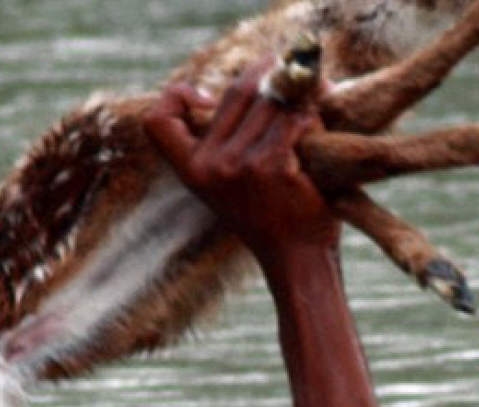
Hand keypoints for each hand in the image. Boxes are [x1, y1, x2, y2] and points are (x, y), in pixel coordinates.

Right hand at [143, 61, 338, 263]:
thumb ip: (231, 139)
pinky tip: (321, 137)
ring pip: (275, 100)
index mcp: (193, 169)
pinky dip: (316, 120)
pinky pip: (297, 119)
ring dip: (304, 97)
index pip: (157, 120)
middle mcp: (211, 165)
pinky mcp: (273, 166)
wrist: (298, 261)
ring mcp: (241, 165)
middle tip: (297, 73)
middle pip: (240, 90)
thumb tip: (264, 75)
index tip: (206, 99)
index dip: (175, 96)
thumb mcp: (233, 183)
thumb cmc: (275, 217)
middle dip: (274, 75)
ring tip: (319, 105)